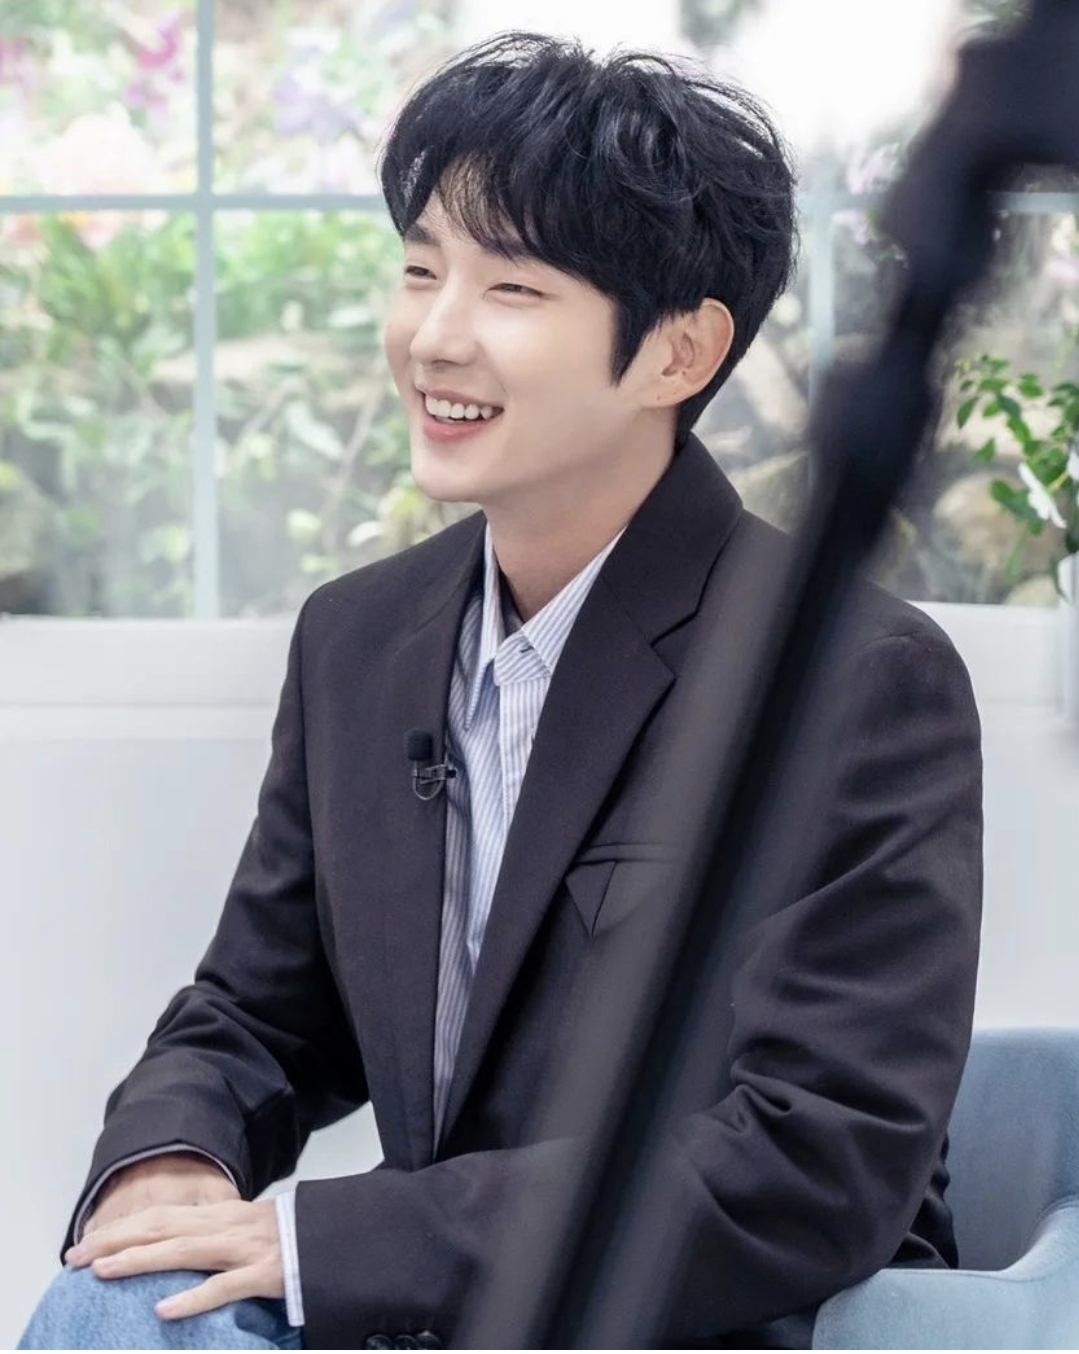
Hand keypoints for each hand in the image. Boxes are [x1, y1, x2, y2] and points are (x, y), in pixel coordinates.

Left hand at [67, 1160, 282, 1319]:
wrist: (336, 1235)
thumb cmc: (291, 1234)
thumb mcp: (247, 1226)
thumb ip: (213, 1233)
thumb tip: (172, 1244)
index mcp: (221, 1214)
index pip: (161, 1216)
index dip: (121, 1227)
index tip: (85, 1242)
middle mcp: (227, 1226)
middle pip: (163, 1228)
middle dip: (116, 1241)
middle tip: (75, 1258)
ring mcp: (245, 1250)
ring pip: (185, 1252)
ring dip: (141, 1260)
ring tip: (104, 1272)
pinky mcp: (266, 1275)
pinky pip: (224, 1287)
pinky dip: (193, 1298)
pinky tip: (164, 1310)